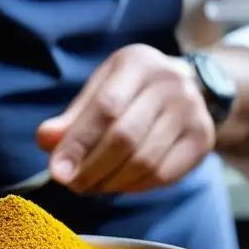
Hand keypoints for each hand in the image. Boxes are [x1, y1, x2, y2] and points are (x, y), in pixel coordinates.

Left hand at [36, 44, 214, 193]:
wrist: (191, 87)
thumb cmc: (132, 92)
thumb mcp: (100, 91)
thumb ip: (72, 118)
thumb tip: (45, 140)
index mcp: (138, 62)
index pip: (105, 108)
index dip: (78, 143)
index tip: (58, 172)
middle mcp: (171, 81)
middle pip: (125, 137)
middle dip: (92, 168)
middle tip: (74, 185)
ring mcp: (192, 110)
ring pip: (144, 161)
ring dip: (111, 181)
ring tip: (93, 185)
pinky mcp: (203, 138)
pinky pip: (163, 174)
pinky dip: (134, 186)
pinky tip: (120, 183)